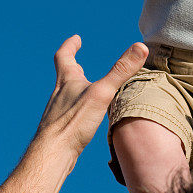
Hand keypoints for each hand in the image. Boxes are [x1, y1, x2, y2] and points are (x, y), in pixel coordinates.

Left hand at [36, 35, 147, 161]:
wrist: (52, 154)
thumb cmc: (73, 123)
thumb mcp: (102, 93)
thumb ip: (121, 71)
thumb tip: (140, 47)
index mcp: (66, 81)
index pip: (64, 56)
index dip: (70, 46)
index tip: (76, 39)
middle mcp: (60, 94)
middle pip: (63, 75)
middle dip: (72, 65)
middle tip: (78, 59)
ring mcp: (59, 112)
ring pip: (66, 95)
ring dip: (75, 88)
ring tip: (84, 87)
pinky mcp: (62, 129)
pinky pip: (70, 113)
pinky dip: (78, 109)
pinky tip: (85, 118)